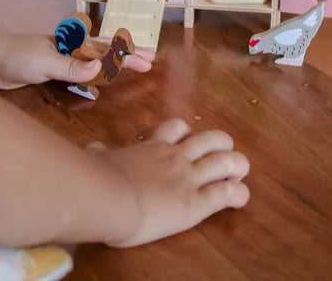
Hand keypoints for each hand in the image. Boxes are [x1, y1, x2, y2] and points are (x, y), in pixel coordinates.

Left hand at [0, 35, 154, 89]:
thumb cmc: (12, 57)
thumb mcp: (44, 62)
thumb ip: (71, 65)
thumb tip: (100, 67)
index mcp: (71, 43)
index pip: (106, 49)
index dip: (128, 55)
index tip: (148, 61)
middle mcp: (69, 48)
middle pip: (105, 50)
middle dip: (127, 55)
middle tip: (150, 61)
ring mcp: (60, 58)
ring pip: (95, 59)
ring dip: (113, 63)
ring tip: (131, 65)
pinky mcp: (50, 69)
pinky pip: (81, 70)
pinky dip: (94, 72)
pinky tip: (98, 78)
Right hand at [90, 118, 249, 247]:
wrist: (105, 198)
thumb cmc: (95, 178)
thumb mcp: (96, 159)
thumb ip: (98, 153)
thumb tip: (92, 148)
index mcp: (152, 147)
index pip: (177, 128)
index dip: (188, 132)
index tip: (188, 141)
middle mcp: (175, 157)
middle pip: (211, 139)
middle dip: (223, 145)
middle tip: (223, 155)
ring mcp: (188, 178)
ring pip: (227, 161)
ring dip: (237, 165)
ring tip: (238, 173)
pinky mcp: (195, 203)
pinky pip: (227, 194)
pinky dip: (239, 194)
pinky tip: (239, 199)